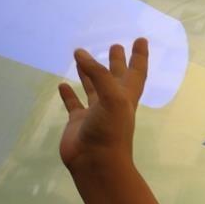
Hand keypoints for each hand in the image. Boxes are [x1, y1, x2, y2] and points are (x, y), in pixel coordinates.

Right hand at [57, 38, 148, 168]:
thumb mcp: (112, 98)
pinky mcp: (78, 122)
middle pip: (116, 77)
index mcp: (126, 97)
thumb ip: (98, 75)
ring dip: (90, 73)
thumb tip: (80, 54)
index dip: (139, 56)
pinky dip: (69, 94)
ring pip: (93, 88)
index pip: (135, 72)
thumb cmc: (111, 132)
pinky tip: (63, 84)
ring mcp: (96, 113)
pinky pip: (73, 104)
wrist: (96, 163)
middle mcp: (113, 103)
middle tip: (115, 46)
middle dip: (117, 62)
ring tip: (82, 56)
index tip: (141, 39)